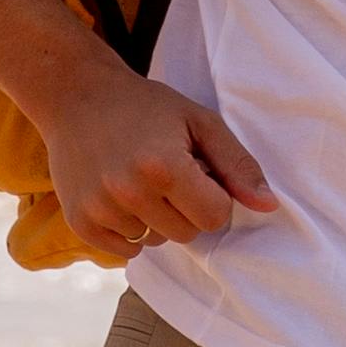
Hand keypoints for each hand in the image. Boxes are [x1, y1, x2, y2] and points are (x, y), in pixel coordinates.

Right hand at [45, 56, 277, 257]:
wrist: (76, 95)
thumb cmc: (146, 106)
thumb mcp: (199, 122)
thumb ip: (237, 165)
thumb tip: (269, 206)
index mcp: (165, 166)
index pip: (215, 217)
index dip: (212, 195)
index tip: (196, 171)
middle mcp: (130, 192)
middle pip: (187, 234)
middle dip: (186, 209)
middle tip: (166, 173)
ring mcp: (101, 209)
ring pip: (155, 242)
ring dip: (156, 219)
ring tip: (139, 180)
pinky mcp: (80, 222)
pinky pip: (125, 250)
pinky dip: (130, 230)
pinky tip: (121, 197)